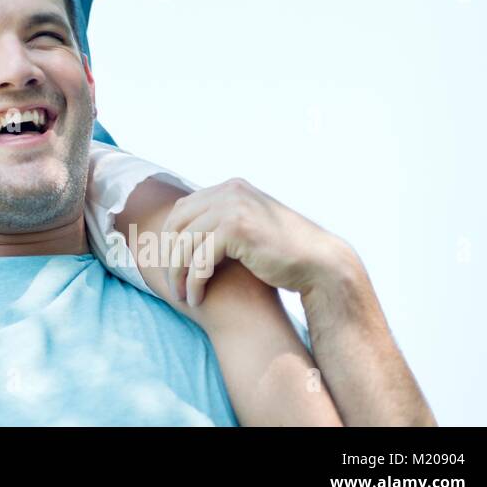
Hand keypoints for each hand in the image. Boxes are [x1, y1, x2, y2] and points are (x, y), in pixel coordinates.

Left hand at [161, 178, 351, 305]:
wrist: (320, 264)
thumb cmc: (284, 253)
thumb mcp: (250, 227)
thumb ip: (223, 222)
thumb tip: (188, 232)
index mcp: (231, 188)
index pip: (182, 209)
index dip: (169, 237)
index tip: (166, 264)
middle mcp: (229, 192)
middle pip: (178, 224)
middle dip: (167, 255)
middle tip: (168, 282)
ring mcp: (233, 207)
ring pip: (185, 243)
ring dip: (178, 273)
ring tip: (179, 295)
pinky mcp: (237, 229)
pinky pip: (200, 258)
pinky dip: (194, 281)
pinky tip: (195, 298)